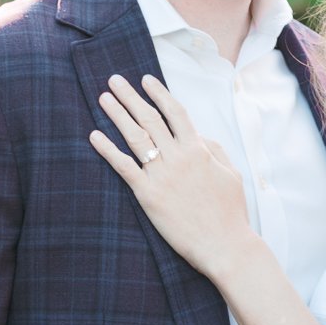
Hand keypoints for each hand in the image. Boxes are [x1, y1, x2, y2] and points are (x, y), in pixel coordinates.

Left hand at [90, 74, 250, 279]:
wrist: (224, 244)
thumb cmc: (231, 212)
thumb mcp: (230, 173)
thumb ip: (213, 149)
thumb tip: (198, 136)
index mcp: (199, 150)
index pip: (175, 112)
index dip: (159, 93)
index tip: (146, 79)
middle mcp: (178, 157)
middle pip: (150, 118)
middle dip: (131, 97)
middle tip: (114, 80)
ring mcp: (161, 175)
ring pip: (135, 137)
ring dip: (117, 114)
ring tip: (103, 98)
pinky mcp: (148, 195)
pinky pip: (123, 167)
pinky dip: (108, 150)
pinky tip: (95, 136)